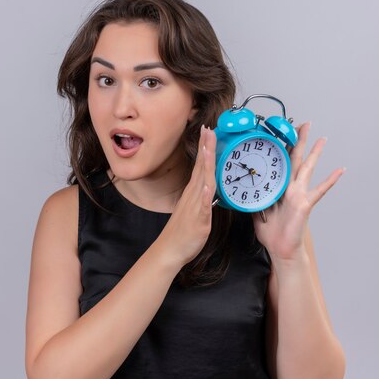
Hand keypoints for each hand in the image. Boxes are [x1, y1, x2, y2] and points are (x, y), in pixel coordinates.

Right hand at [156, 125, 216, 267]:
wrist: (169, 250)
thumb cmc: (182, 232)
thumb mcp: (193, 210)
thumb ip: (200, 196)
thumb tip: (205, 186)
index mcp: (193, 192)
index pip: (200, 166)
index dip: (205, 148)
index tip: (208, 131)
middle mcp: (193, 196)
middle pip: (201, 168)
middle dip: (206, 148)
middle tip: (209, 129)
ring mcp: (195, 207)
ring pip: (202, 182)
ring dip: (205, 164)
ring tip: (208, 148)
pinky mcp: (198, 220)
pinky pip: (202, 206)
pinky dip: (204, 195)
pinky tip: (207, 185)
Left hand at [253, 122, 344, 261]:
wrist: (280, 249)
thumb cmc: (271, 233)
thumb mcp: (255, 211)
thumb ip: (252, 197)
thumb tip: (239, 187)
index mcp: (278, 187)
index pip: (278, 163)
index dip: (279, 148)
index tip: (279, 132)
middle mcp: (290, 188)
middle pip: (294, 159)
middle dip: (299, 141)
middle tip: (303, 124)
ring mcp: (299, 195)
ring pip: (307, 169)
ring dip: (314, 153)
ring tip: (322, 139)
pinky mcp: (305, 204)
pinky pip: (319, 190)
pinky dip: (330, 181)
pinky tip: (340, 171)